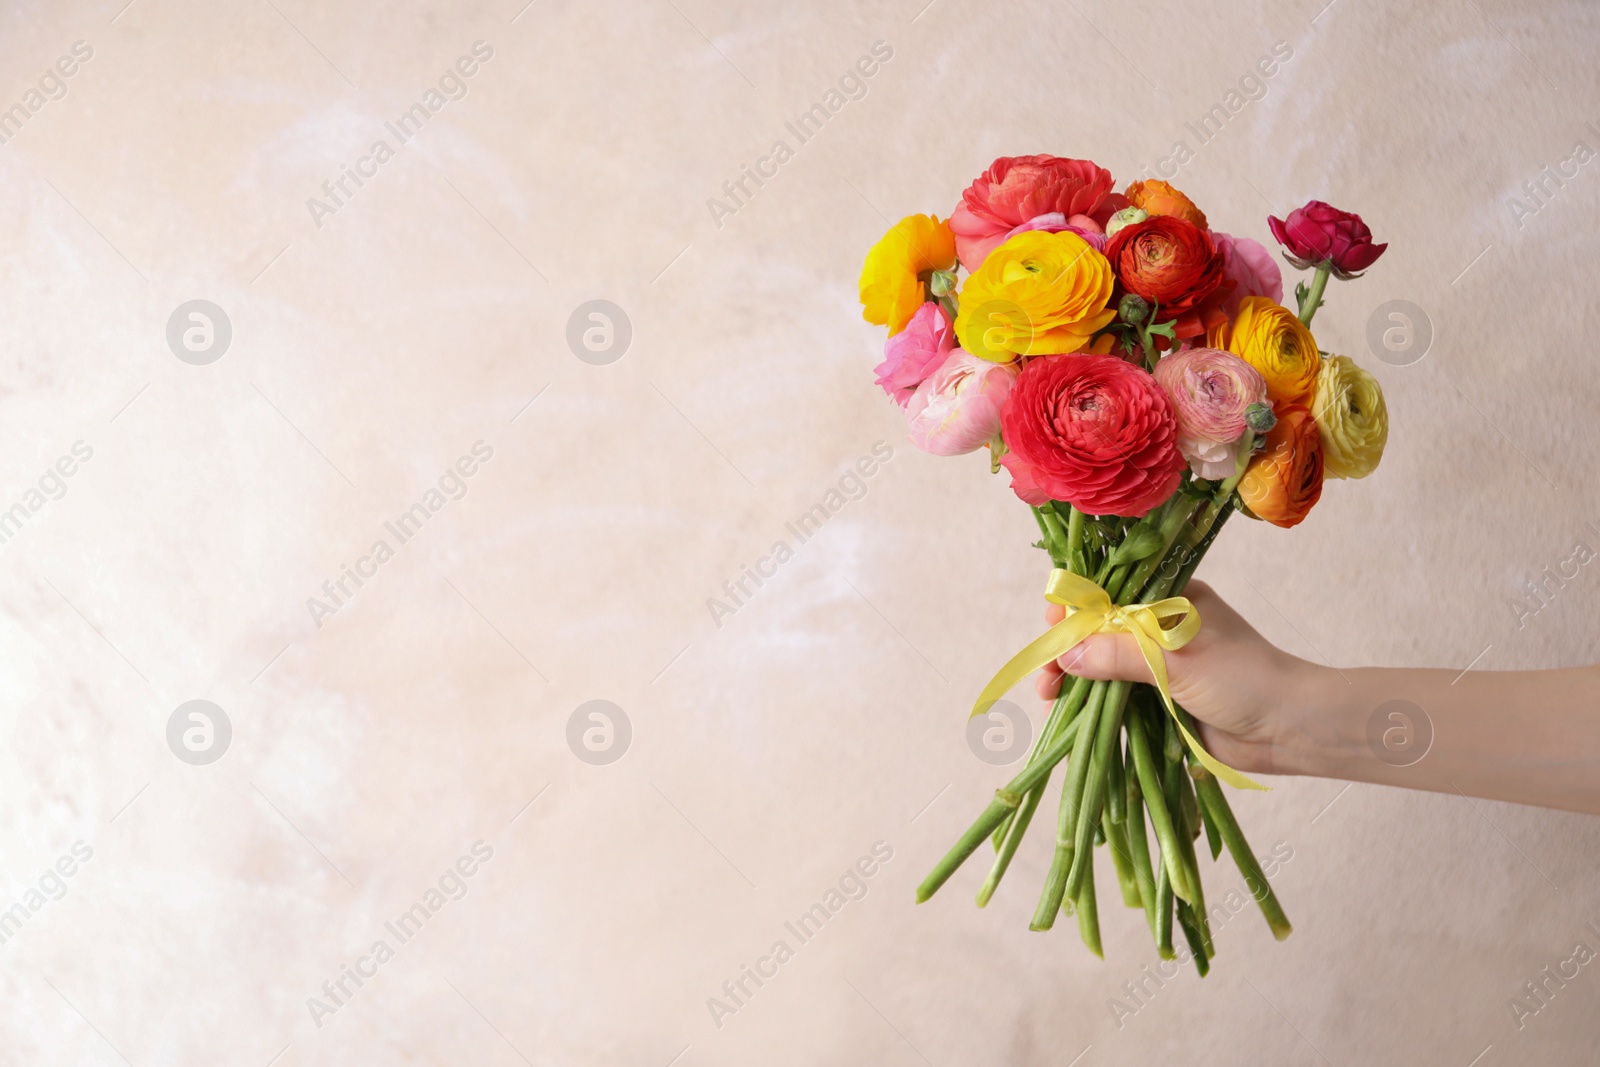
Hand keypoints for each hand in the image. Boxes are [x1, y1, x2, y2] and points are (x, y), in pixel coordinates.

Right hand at [1033, 581, 1313, 775]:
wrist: (1290, 728)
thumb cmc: (1243, 678)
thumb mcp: (1177, 660)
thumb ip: (1120, 654)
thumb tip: (1067, 655)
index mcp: (1169, 598)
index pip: (1109, 592)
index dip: (1076, 608)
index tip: (1053, 628)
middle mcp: (1160, 627)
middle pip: (1098, 632)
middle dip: (1067, 651)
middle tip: (1046, 677)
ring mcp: (1159, 665)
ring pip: (1103, 667)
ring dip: (1075, 681)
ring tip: (1050, 700)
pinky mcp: (1160, 700)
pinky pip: (1116, 699)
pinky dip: (1092, 705)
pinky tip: (1069, 716)